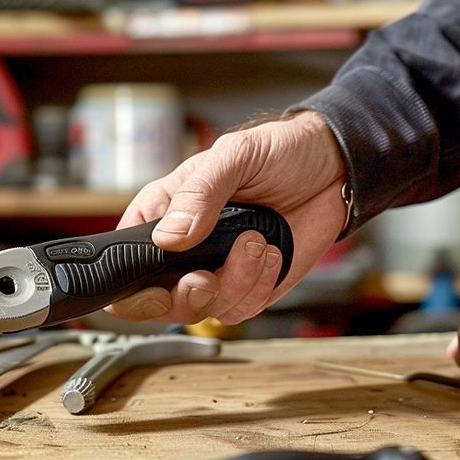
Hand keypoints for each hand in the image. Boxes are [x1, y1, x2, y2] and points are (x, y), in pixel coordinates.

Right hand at [105, 111, 347, 325]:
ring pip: (203, 309)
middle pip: (159, 301)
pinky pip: (242, 308)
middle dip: (181, 297)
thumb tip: (169, 236)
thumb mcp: (235, 155)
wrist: (335, 166)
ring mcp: (219, 269)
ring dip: (232, 283)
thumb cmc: (280, 150)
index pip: (125, 256)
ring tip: (256, 241)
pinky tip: (271, 252)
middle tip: (203, 277)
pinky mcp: (252, 285)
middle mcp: (187, 247)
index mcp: (166, 211)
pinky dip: (257, 286)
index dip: (128, 285)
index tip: (149, 288)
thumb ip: (199, 193)